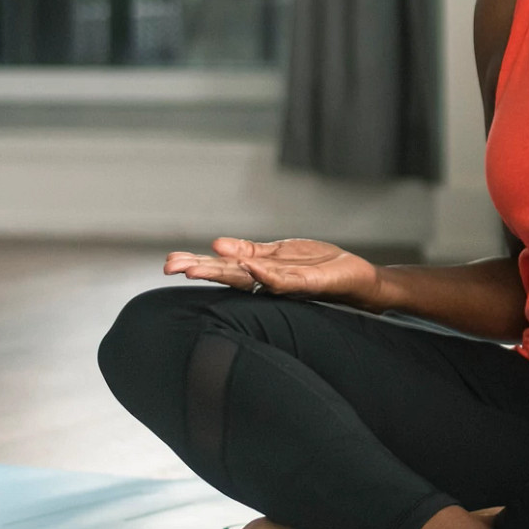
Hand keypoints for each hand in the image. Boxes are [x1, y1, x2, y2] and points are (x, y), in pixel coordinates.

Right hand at [163, 237, 382, 306]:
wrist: (359, 281)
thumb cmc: (320, 267)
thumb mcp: (278, 254)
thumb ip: (248, 250)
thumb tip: (215, 245)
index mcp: (259, 271)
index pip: (223, 267)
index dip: (197, 265)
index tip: (169, 263)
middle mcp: (268, 281)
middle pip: (228, 275)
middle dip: (200, 270)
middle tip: (170, 267)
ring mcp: (286, 284)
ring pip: (249, 279)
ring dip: (223, 272)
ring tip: (196, 269)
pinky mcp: (308, 284)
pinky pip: (283, 280)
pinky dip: (264, 274)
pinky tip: (247, 265)